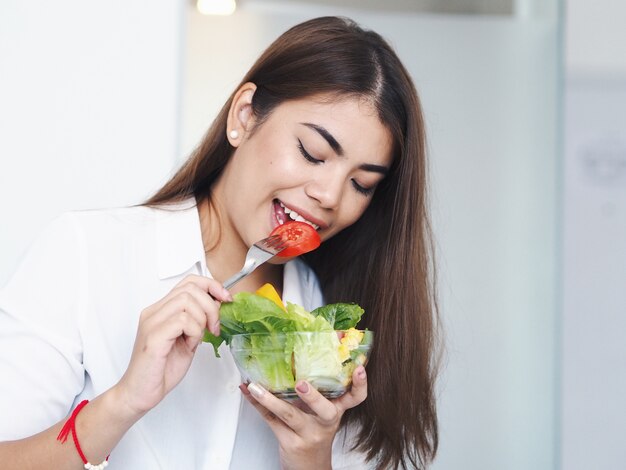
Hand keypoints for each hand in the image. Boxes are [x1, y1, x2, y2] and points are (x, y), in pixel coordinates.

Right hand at [114, 275, 231, 416]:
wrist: (140, 394)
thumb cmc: (162, 369)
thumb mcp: (187, 340)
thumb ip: (198, 322)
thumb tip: (219, 307)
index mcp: (161, 310)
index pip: (189, 282)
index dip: (211, 286)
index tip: (225, 299)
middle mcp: (153, 312)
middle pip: (190, 289)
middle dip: (211, 306)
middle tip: (214, 326)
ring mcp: (151, 322)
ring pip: (187, 301)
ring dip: (202, 319)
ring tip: (199, 338)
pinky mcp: (153, 337)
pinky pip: (182, 320)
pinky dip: (194, 331)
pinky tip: (190, 344)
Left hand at [241, 366, 367, 469]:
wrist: (310, 468)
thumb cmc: (315, 434)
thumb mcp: (323, 414)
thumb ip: (319, 391)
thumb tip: (299, 354)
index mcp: (337, 410)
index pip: (355, 398)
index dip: (360, 384)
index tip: (360, 369)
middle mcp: (325, 423)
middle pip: (324, 410)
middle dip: (313, 396)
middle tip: (300, 384)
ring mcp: (308, 434)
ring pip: (289, 414)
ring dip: (269, 398)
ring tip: (255, 386)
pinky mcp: (289, 441)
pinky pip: (271, 419)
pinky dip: (256, 403)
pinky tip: (248, 391)